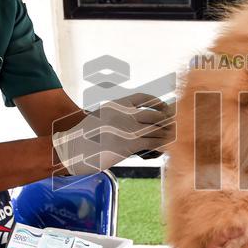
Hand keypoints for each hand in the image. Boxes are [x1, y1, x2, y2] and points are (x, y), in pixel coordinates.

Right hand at [53, 92, 172, 174]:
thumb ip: (116, 117)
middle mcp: (123, 114)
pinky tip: (167, 147)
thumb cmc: (83, 137)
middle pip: (154, 114)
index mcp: (116, 105)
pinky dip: (162, 144)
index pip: (142, 98)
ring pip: (156, 129)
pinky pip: (152, 142)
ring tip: (176, 137)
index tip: (165, 107)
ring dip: (168, 133)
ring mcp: (127, 128)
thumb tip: (131, 123)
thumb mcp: (99, 118)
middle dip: (167, 120)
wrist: (71, 150)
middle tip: (177, 124)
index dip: (157, 102)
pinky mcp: (128, 144)